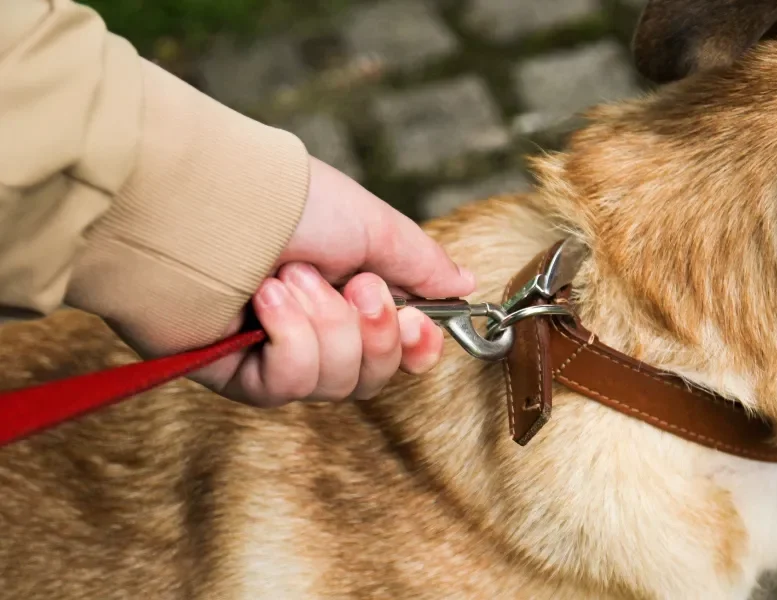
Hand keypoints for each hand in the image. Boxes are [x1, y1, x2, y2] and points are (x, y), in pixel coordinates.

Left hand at [191, 157, 475, 405]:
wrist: (212, 201)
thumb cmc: (289, 203)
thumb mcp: (374, 226)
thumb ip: (421, 263)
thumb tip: (465, 284)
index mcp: (349, 295)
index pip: (396, 352)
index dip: (414, 350)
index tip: (418, 326)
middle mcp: (315, 329)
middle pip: (371, 376)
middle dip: (372, 332)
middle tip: (355, 286)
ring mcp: (276, 355)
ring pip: (335, 383)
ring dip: (324, 326)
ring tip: (290, 279)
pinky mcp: (238, 374)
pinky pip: (289, 385)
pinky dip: (287, 338)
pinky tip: (265, 301)